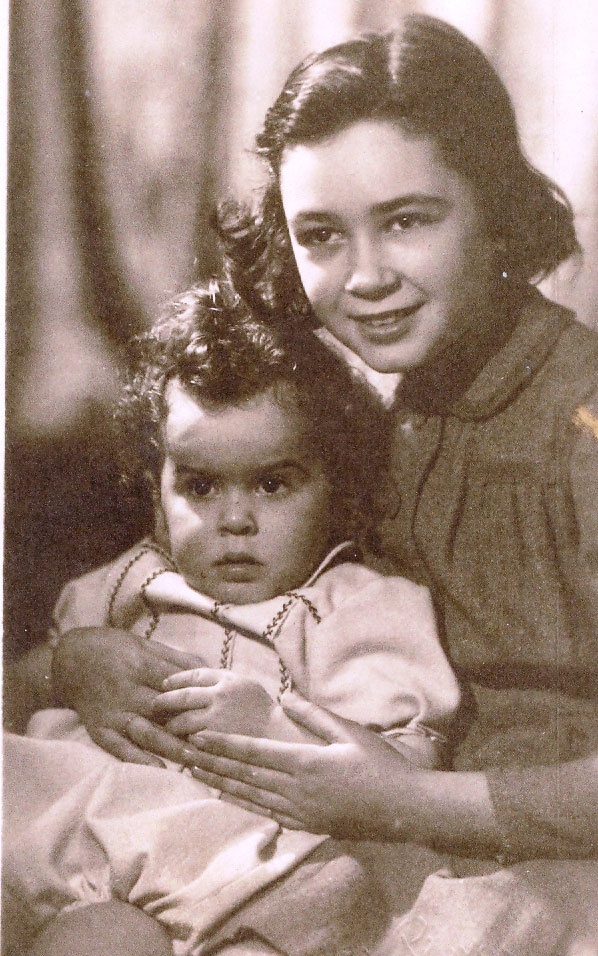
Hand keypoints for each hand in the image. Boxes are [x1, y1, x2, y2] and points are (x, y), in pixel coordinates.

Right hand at [52, 627, 207, 766]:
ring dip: (169, 746)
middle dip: (188, 724)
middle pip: (162, 710)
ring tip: (193, 758)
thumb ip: (175, 658)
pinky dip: (137, 759)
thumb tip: (209, 667)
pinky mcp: (99, 728)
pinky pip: (118, 747)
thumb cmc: (112, 648)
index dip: (196, 696)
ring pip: (144, 731)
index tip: (220, 708)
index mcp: (139, 664)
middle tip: (215, 741)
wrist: (68, 660)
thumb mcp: (143, 643)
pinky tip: (158, 769)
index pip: (173, 683)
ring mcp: (112, 711)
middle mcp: (126, 689)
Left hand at [155, 668, 275, 738]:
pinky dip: (182, 741)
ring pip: (182, 721)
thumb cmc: (262, 710)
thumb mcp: (246, 685)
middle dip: (164, 701)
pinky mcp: (216, 739)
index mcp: (228, 679)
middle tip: (153, 705)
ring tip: (167, 728)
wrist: (279, 735)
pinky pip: (191, 739)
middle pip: (182, 696)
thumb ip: (222, 681)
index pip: (194, 675)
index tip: (165, 684)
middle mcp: (220, 695)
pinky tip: (179, 743)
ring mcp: (217, 718)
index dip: (176, 679)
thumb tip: (194, 680)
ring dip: (171, 725)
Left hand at [188, 691, 414, 838]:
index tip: (198, 736)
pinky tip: (228, 795)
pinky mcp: (306, 824)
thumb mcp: (349, 732)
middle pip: (244, 774)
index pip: (253, 752)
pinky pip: (265, 812)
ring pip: (250, 795)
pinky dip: (242, 802)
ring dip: (221, 782)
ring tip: (196, 771)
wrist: (403, 809)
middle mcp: (296, 789)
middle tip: (184, 752)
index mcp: (305, 763)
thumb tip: (285, 697)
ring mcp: (300, 811)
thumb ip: (314, 715)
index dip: (224, 744)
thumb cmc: (380, 765)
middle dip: (213, 762)